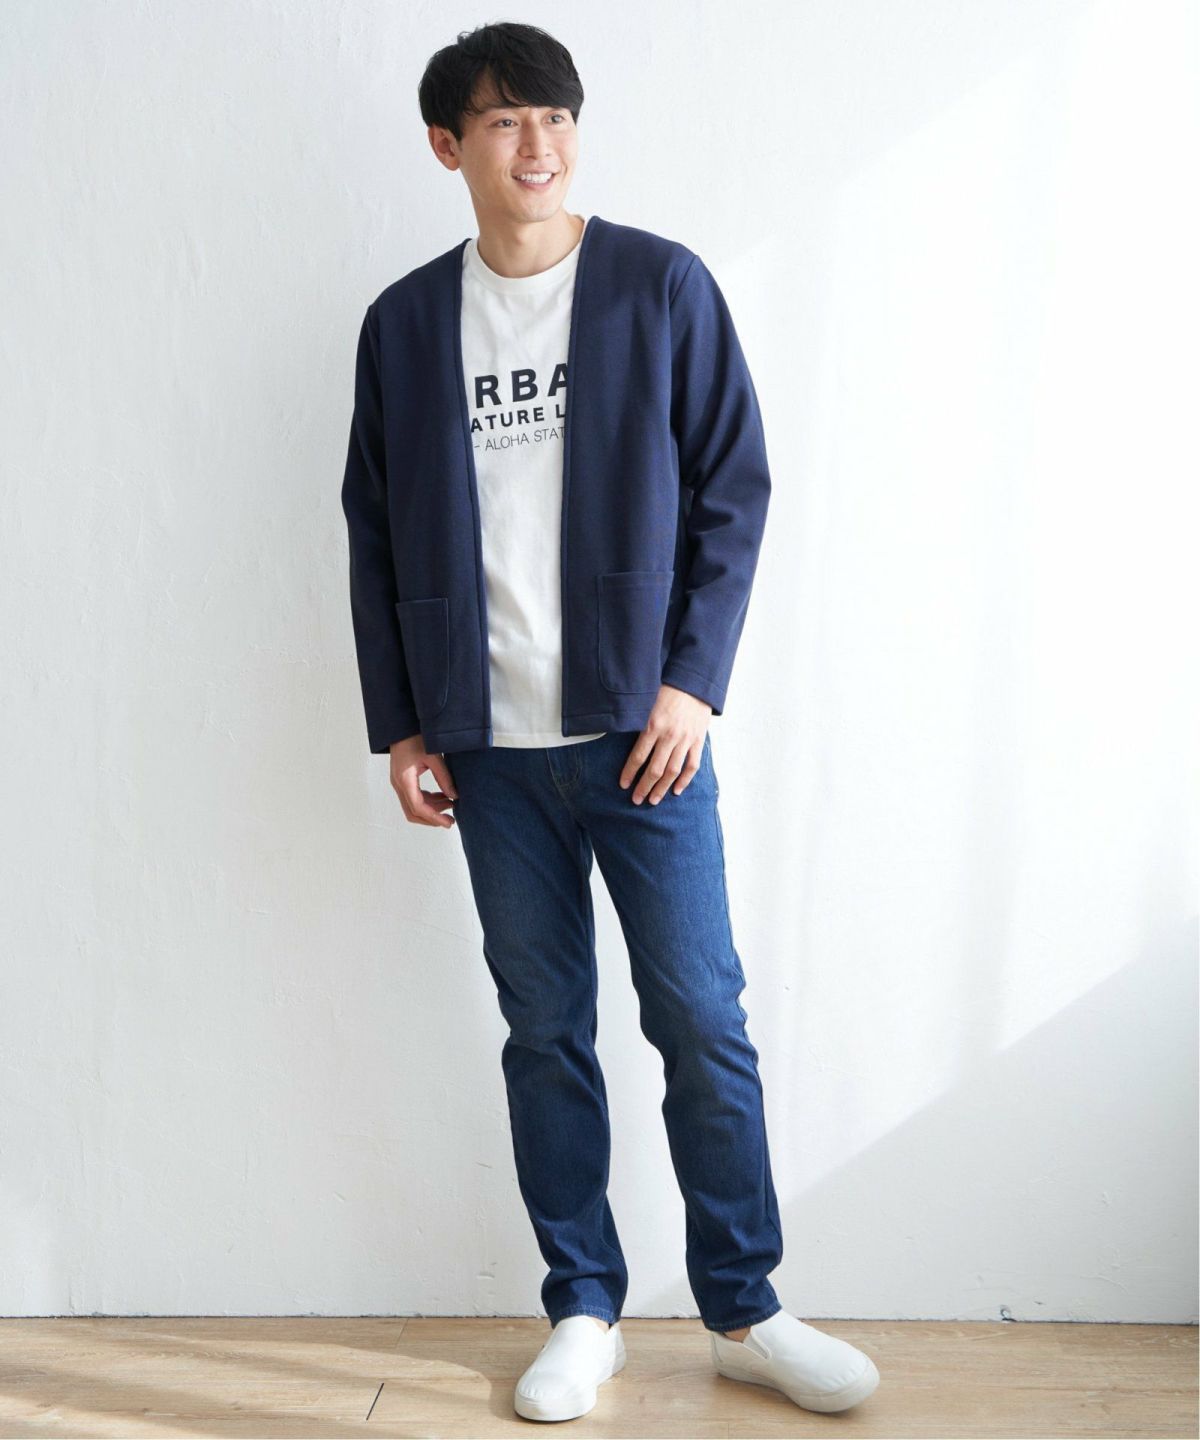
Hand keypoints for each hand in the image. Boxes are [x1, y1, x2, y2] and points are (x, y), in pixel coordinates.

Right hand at [390, 734, 457, 827]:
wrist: (401, 727)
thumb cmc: (415, 738)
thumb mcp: (433, 757)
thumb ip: (444, 777)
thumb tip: (455, 796)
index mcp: (404, 780)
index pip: (418, 807)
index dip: (434, 818)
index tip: (449, 822)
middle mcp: (398, 784)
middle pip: (413, 812)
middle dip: (432, 819)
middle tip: (451, 820)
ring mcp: (399, 783)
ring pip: (413, 806)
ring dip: (431, 809)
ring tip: (451, 803)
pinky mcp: (403, 781)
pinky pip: (414, 797)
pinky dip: (428, 800)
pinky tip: (443, 796)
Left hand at [619, 685, 711, 803]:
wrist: (694, 682)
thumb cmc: (667, 690)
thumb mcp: (647, 703)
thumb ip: (637, 721)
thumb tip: (621, 735)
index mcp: (653, 726)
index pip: (638, 756)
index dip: (630, 773)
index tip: (623, 785)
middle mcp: (669, 736)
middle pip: (654, 769)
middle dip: (644, 787)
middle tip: (636, 800)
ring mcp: (685, 740)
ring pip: (672, 771)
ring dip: (662, 788)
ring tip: (653, 800)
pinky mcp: (698, 740)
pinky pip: (692, 765)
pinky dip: (685, 780)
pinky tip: (676, 791)